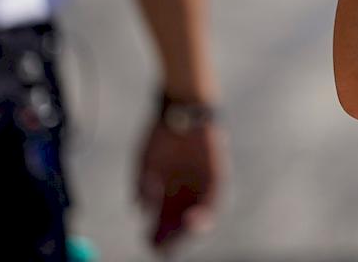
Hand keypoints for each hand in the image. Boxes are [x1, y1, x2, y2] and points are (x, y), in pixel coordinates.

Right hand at [135, 115, 225, 251]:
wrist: (180, 110)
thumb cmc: (160, 136)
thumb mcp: (145, 163)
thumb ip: (142, 185)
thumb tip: (139, 209)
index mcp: (168, 194)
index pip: (165, 222)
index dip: (159, 235)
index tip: (150, 244)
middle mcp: (186, 193)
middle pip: (181, 223)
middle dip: (174, 238)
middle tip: (164, 249)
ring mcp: (202, 185)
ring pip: (199, 214)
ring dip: (191, 229)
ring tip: (179, 238)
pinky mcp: (218, 175)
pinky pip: (215, 197)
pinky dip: (206, 210)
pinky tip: (193, 219)